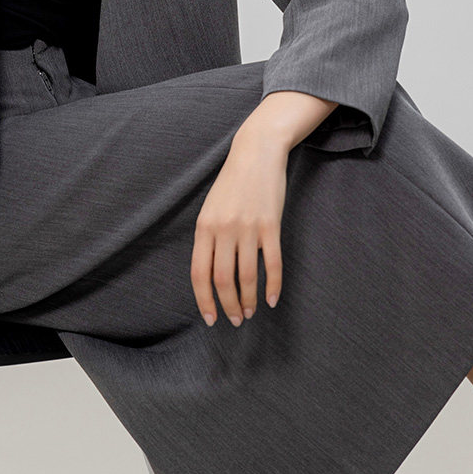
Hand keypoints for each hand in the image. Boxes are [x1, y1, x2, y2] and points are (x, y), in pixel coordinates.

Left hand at [191, 126, 286, 327]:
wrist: (256, 153)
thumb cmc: (232, 183)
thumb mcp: (211, 208)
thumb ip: (209, 237)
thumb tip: (210, 273)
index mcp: (204, 226)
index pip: (199, 273)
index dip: (204, 299)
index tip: (210, 319)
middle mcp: (223, 229)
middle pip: (223, 280)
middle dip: (228, 306)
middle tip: (235, 320)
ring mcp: (247, 228)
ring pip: (246, 276)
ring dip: (248, 300)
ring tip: (250, 313)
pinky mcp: (270, 226)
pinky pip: (272, 264)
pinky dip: (273, 286)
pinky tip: (272, 299)